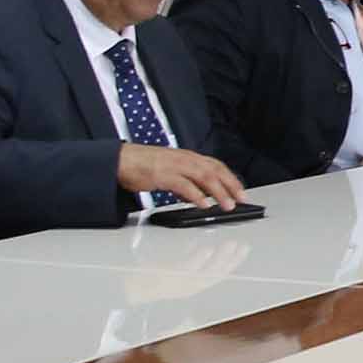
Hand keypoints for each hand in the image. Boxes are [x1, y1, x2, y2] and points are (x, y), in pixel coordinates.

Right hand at [116, 144, 242, 207]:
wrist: (120, 160)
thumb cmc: (143, 165)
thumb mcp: (170, 172)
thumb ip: (186, 183)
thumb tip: (199, 196)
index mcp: (188, 157)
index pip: (216, 166)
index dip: (231, 179)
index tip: (241, 192)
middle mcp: (185, 158)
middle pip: (215, 170)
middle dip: (231, 185)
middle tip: (242, 200)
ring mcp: (174, 165)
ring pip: (204, 176)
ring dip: (218, 192)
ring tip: (227, 205)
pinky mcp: (162, 174)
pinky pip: (183, 185)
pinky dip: (195, 195)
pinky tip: (203, 204)